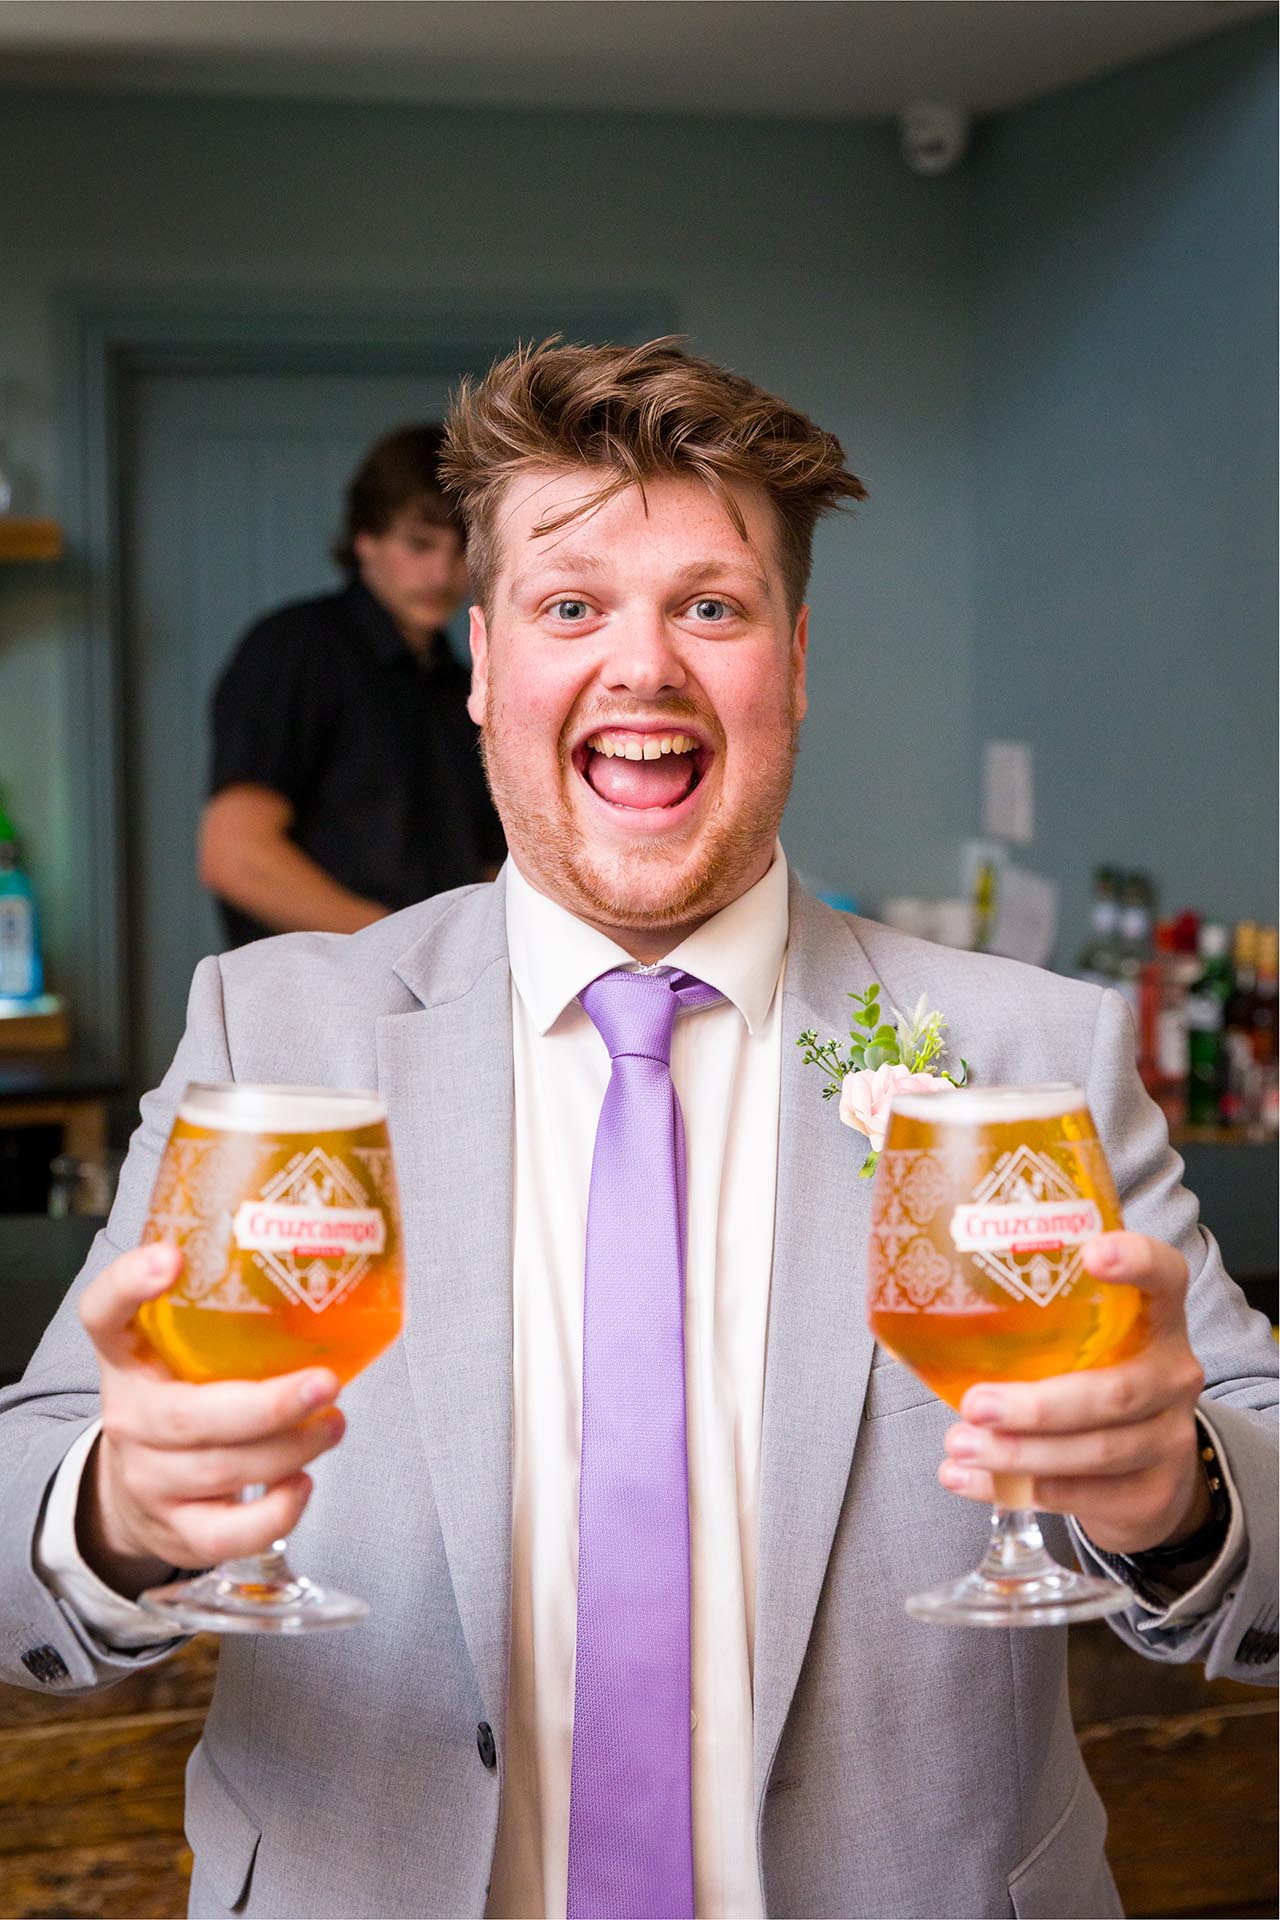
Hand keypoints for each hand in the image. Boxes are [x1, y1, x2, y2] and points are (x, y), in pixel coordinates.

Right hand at [77, 1243, 344, 1596]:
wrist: (135, 1490)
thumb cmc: (183, 1399)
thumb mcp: (180, 1351)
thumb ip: (225, 1315)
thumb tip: (329, 1276)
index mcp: (127, 1356)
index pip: (103, 1314)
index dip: (129, 1285)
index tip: (171, 1258)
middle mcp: (129, 1416)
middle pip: (189, 1416)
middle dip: (268, 1405)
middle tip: (327, 1383)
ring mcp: (147, 1478)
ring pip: (219, 1470)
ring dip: (290, 1449)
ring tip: (333, 1424)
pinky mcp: (174, 1530)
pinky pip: (223, 1535)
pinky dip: (272, 1514)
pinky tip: (302, 1484)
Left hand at [938, 1232, 1209, 1554]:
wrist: (1150, 1474)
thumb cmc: (1091, 1382)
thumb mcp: (1082, 1344)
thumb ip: (1035, 1324)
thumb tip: (928, 1299)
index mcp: (1154, 1318)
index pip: (1164, 1276)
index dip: (1136, 1261)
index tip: (1092, 1253)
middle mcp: (1172, 1373)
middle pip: (1115, 1391)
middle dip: (1039, 1405)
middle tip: (974, 1404)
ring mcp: (1169, 1437)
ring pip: (1097, 1450)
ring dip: (1019, 1452)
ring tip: (960, 1445)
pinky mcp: (1152, 1492)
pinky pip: (1082, 1496)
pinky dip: (1017, 1489)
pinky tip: (967, 1479)